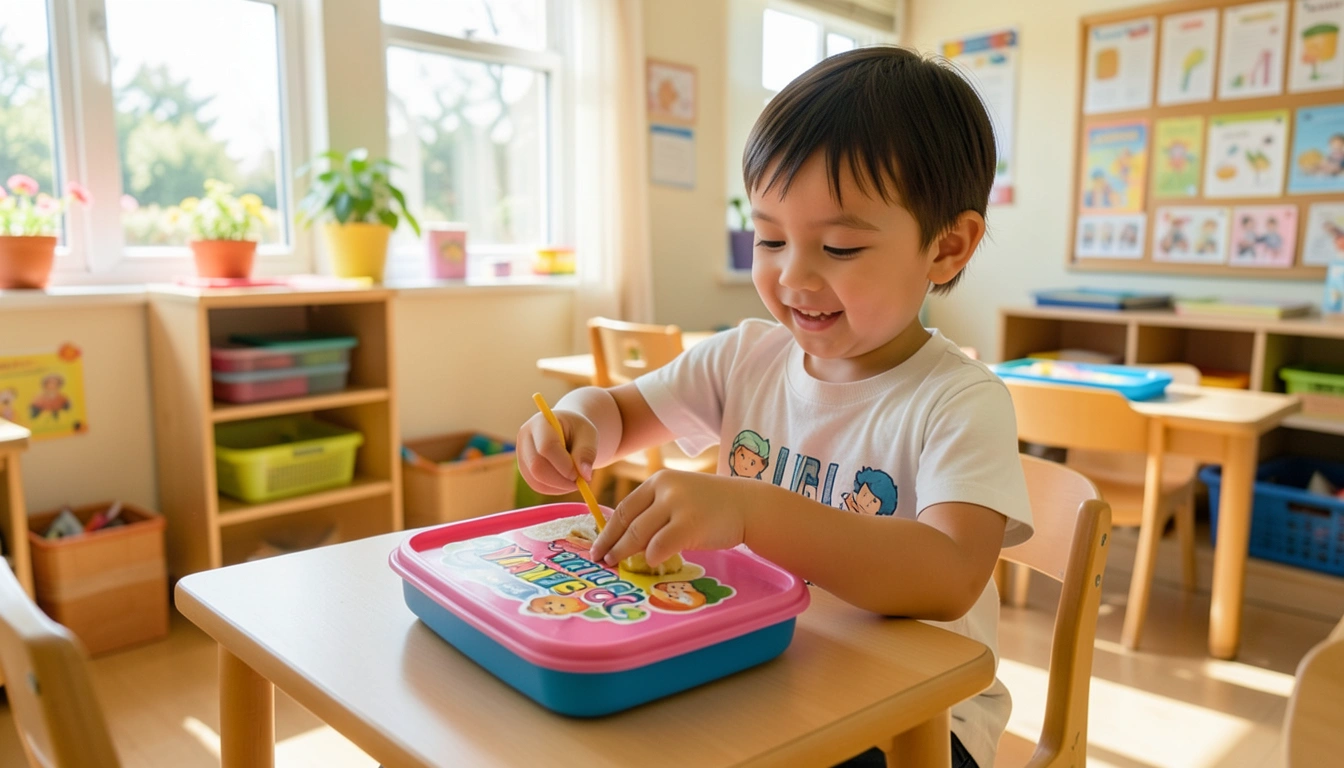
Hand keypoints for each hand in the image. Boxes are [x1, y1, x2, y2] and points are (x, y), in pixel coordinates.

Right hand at [516, 409, 597, 494]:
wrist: (566, 429)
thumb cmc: (577, 430)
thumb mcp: (588, 434)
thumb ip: (587, 452)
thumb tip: (584, 476)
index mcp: (540, 422)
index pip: (546, 447)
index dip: (564, 465)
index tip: (582, 475)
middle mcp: (524, 438)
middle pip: (537, 466)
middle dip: (561, 480)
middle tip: (581, 482)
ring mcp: (521, 455)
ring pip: (536, 480)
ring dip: (560, 486)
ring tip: (577, 480)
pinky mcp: (524, 469)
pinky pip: (538, 486)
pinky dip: (555, 489)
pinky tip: (567, 482)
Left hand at [591, 471, 756, 567]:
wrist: (748, 505)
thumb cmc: (712, 506)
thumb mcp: (679, 497)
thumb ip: (654, 511)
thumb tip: (624, 539)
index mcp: (658, 481)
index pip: (624, 508)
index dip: (607, 530)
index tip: (598, 546)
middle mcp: (664, 488)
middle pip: (628, 521)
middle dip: (611, 543)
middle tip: (601, 560)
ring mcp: (677, 505)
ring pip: (640, 534)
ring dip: (624, 552)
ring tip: (616, 564)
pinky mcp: (690, 523)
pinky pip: (660, 545)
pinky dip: (651, 556)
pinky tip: (649, 563)